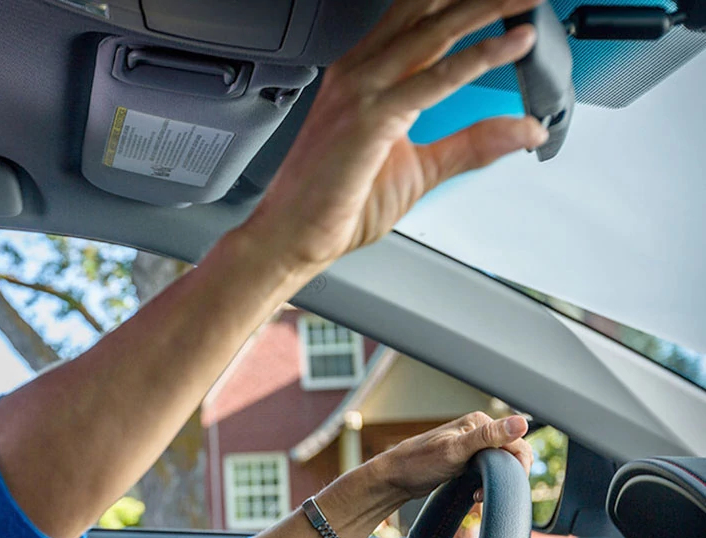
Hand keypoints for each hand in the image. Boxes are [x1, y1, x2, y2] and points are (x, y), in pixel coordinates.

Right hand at [244, 0, 549, 273]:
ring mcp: (362, 92)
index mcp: (364, 76)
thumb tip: (524, 130)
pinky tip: (514, 44)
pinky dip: (479, 58)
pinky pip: (435, 79)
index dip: (458, 4)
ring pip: (434, 33)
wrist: (290, 236)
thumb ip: (471, 144)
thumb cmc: (335, 205)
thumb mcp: (421, 170)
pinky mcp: (371, 118)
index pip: (419, 20)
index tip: (503, 0)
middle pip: (426, 12)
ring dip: (485, 9)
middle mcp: (361, 74)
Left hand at [368, 412, 532, 500]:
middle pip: (512, 455)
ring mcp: (472, 446)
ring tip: (477, 493)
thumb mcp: (456, 451)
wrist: (395, 478)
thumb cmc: (419, 462)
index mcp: (479, 422)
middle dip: (506, 476)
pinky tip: (474, 493)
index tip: (503, 484)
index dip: (516, 467)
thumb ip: (488, 437)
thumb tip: (521, 422)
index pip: (517, 443)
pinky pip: (489, 472)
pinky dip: (487, 484)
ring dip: (496, 482)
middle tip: (485, 491)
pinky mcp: (466, 460)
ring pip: (501, 465)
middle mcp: (477, 431)